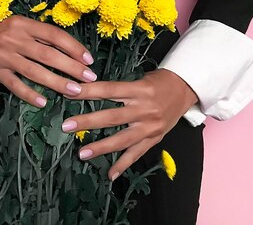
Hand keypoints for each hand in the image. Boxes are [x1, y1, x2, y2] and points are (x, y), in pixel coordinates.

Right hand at [0, 2, 97, 106]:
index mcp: (24, 24)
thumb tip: (68, 50)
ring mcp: (4, 56)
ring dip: (57, 82)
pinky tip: (43, 102)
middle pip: (48, 55)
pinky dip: (29, 94)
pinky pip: (14, 85)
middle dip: (71, 67)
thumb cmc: (0, 26)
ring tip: (74, 91)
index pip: (54, 35)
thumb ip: (40, 35)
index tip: (88, 59)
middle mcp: (15, 39)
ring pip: (34, 71)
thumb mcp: (20, 23)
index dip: (73, 47)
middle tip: (89, 78)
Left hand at [60, 68, 198, 180]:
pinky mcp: (155, 138)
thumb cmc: (159, 81)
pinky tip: (110, 174)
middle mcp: (145, 109)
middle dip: (88, 122)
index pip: (109, 90)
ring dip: (101, 147)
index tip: (69, 93)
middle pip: (112, 117)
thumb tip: (87, 90)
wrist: (186, 89)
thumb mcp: (140, 78)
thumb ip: (118, 88)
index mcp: (139, 89)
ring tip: (82, 153)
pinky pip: (136, 153)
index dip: (88, 92)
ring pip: (122, 139)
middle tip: (67, 126)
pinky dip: (123, 165)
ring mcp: (150, 126)